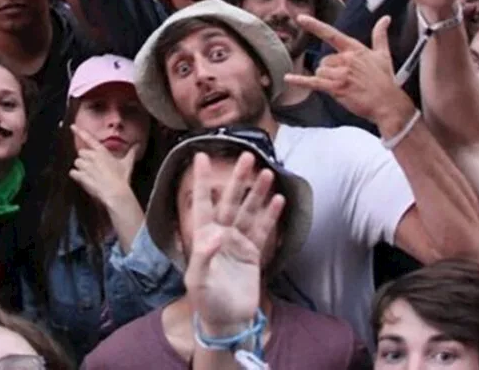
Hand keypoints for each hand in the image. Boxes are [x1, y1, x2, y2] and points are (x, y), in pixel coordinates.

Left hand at [68, 126, 137, 207]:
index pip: (89, 138)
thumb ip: (132, 152)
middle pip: (81, 152)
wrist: (115, 192)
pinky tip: (82, 178)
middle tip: (92, 165)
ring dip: (80, 167)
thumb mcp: (128, 163)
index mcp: (102, 151)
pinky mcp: (81, 177)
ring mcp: (86, 167)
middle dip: (85, 158)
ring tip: (88, 173)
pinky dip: (76, 175)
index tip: (72, 126)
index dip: (79, 131)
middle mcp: (92, 157)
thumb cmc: (121, 178)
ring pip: (77, 162)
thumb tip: (137, 144)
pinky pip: (73, 173)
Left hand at [183, 151, 283, 335]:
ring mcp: (238, 243)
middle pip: (230, 201)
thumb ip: (203, 257)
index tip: (201, 156)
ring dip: (258, 193)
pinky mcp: (253, 253)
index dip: (202, 181)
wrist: (227, 321)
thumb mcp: (198, 281)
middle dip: (238, 179)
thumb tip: (215, 235)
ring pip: (249, 212)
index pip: (203, 203)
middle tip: (247, 156)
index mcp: (203, 237)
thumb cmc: (207, 301)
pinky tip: (279, 200)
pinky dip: (270, 215)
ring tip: (268, 173)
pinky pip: (263, 230)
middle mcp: (221, 235)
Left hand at [284, 16, 413, 130]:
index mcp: (355, 49)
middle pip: (323, 60)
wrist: (388, 104)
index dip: (315, 26)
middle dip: (330, 70)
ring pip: (320, 72)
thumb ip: (380, 35)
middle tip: (347, 80)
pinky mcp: (337, 88)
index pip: (332, 34)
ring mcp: (341, 74)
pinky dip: (300, 81)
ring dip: (327, 80)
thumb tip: (385, 18)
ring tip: (345, 87)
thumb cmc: (385, 80)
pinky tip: (288, 78)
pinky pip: (314, 82)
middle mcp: (346, 59)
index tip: (301, 18)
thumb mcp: (383, 54)